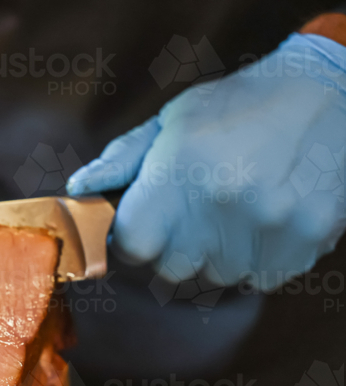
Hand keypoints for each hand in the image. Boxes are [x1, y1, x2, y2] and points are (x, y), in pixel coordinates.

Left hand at [67, 33, 345, 289]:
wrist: (332, 92)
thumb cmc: (239, 106)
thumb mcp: (174, 120)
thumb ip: (122, 160)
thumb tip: (79, 192)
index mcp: (181, 169)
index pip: (133, 245)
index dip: (133, 239)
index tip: (142, 226)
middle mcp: (223, 202)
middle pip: (171, 269)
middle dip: (173, 248)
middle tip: (193, 213)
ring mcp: (268, 226)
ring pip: (216, 276)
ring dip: (217, 255)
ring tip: (234, 210)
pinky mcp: (304, 242)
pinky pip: (259, 278)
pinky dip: (257, 259)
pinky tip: (264, 219)